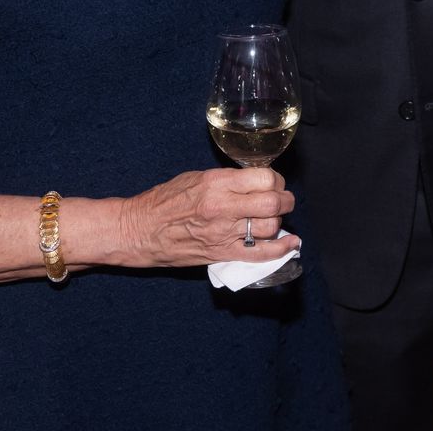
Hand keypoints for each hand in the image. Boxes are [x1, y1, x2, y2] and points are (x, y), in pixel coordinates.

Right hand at [119, 168, 298, 266]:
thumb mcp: (196, 177)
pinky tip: (291, 243)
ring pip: (270, 227)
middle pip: (273, 203)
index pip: (264, 178)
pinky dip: (281, 249)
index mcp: (216, 183)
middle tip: (282, 199)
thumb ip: (227, 180)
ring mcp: (223, 234)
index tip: (273, 182)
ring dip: (279, 221)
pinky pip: (260, 254)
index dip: (275, 179)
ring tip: (275, 218)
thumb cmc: (164, 201)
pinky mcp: (222, 254)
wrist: (140, 230)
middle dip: (285, 199)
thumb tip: (255, 181)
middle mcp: (223, 207)